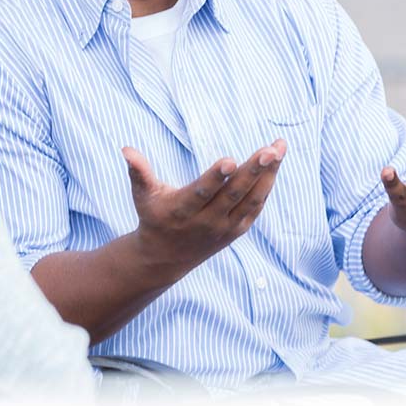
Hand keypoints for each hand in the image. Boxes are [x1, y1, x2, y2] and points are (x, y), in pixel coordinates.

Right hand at [123, 140, 286, 279]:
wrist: (166, 258)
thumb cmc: (154, 216)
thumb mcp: (143, 196)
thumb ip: (138, 172)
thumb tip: (126, 149)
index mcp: (183, 210)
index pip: (203, 192)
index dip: (216, 177)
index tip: (230, 160)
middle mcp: (207, 221)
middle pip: (234, 194)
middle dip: (253, 171)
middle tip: (269, 150)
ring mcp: (225, 227)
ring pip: (251, 200)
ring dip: (267, 174)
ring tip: (279, 148)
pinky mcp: (237, 230)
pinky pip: (256, 206)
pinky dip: (267, 186)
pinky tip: (275, 164)